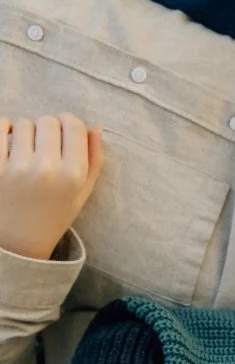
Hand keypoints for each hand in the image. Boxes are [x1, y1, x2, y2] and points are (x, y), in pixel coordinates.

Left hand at [0, 114, 104, 259]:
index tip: (63, 130)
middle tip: (43, 146)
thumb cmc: (52, 214)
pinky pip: (0, 128)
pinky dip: (4, 131)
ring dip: (25, 133)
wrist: (17, 242)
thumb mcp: (81, 194)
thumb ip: (94, 162)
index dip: (69, 123)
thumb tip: (95, 128)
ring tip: (25, 152)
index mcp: (73, 177)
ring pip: (23, 124)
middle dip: (47, 129)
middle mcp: (47, 171)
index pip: (74, 126)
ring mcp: (16, 168)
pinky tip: (9, 144)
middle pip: (48, 122)